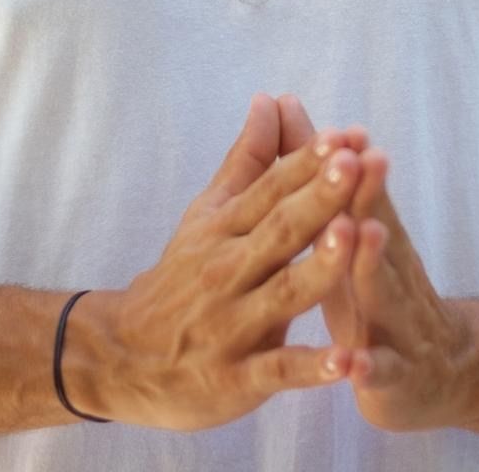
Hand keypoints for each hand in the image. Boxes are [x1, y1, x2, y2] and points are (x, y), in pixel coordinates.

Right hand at [71, 93, 366, 430]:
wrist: (125, 355)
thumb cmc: (183, 275)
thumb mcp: (209, 213)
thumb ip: (247, 160)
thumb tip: (269, 99)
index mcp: (226, 227)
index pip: (271, 188)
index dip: (307, 162)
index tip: (344, 135)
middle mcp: (229, 269)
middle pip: (280, 230)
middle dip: (318, 197)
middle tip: (354, 164)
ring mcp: (233, 324)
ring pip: (282, 293)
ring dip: (319, 267)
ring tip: (353, 237)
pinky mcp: (237, 378)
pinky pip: (277, 372)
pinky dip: (311, 368)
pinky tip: (348, 361)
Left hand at [279, 96, 478, 432]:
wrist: (442, 374)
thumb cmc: (375, 285)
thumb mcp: (352, 227)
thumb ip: (317, 168)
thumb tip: (284, 101)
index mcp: (373, 235)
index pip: (362, 192)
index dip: (351, 162)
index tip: (343, 127)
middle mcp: (389, 271)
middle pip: (379, 228)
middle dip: (369, 194)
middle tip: (361, 158)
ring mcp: (394, 323)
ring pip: (382, 291)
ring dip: (372, 262)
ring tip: (362, 232)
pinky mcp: (392, 377)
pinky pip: (381, 372)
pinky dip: (368, 366)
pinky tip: (353, 364)